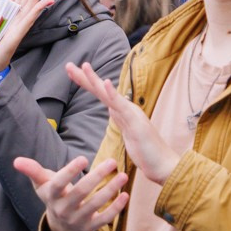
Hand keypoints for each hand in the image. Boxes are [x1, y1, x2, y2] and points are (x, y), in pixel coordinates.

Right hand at [12, 154, 128, 230]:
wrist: (61, 226)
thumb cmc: (54, 196)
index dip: (69, 172)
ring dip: (110, 190)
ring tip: (123, 176)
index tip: (83, 158)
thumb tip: (16, 161)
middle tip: (112, 161)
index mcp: (51, 196)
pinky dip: (116, 209)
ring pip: (95, 205)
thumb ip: (33, 171)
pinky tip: (125, 195)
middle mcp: (63, 210)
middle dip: (97, 177)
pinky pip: (104, 220)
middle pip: (80, 193)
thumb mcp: (42, 184)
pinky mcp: (90, 227)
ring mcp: (77, 220)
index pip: (58, 183)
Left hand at [68, 61, 178, 186]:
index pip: (100, 94)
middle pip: (101, 90)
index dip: (86, 83)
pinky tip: (105, 82)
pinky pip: (121, 106)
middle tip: (67, 65)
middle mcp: (126, 108)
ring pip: (108, 94)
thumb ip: (121, 120)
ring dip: (95, 80)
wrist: (162, 164)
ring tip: (83, 66)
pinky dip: (113, 93)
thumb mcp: (128, 133)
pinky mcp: (135, 122)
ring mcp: (130, 114)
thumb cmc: (146, 152)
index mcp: (122, 111)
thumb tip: (113, 110)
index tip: (71, 72)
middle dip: (83, 77)